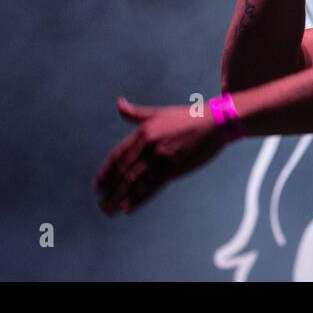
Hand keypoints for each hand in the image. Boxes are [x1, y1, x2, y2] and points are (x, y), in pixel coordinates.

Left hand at [93, 97, 226, 214]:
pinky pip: (151, 187)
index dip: (106, 172)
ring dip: (119, 197)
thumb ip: (136, 113)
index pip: (118, 155)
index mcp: (144, 132)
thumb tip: (118, 103)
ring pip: (133, 181)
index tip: (96, 186)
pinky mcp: (173, 168)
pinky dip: (138, 198)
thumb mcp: (159, 112)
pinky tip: (128, 208)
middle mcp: (149, 145)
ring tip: (109, 209)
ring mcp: (161, 158)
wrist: (215, 123)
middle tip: (100, 203)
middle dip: (109, 189)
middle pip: (123, 171)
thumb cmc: (188, 117)